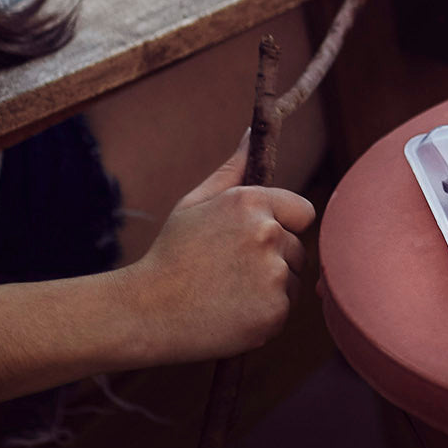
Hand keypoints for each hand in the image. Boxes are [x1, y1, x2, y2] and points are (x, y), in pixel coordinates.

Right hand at [116, 148, 315, 362]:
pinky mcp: (275, 311)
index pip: (304, 212)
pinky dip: (265, 314)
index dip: (283, 227)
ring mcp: (273, 275)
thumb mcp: (195, 204)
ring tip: (227, 293)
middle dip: (273, 259)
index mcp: (250, 203)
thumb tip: (253, 132)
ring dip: (271, 287)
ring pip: (293, 279)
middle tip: (228, 272)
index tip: (256, 241)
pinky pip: (285, 308)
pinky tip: (230, 314)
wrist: (144, 314)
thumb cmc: (171, 255)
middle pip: (299, 248)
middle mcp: (267, 234)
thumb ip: (233, 168)